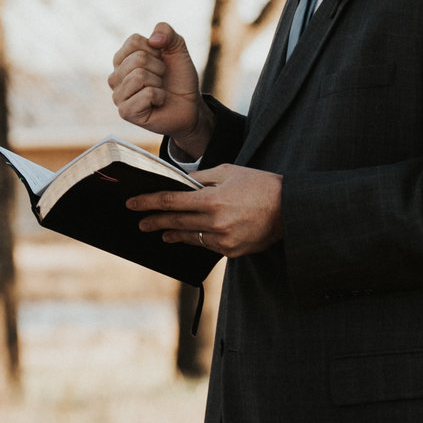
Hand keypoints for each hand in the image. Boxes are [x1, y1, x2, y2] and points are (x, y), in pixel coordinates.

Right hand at [109, 23, 208, 154]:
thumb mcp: (177, 48)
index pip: (134, 41)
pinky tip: (158, 102)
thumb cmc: (179, 78)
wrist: (190, 105)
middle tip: (161, 78)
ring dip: (158, 82)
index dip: (155, 49)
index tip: (160, 61)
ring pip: (140, 76)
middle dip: (159, 68)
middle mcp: (115, 76)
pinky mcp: (126, 112)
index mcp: (122, 59)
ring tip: (159, 90)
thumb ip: (166, 32)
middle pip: (138, 58)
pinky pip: (147, 94)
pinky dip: (160, 96)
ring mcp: (118, 95)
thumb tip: (154, 40)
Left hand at [128, 164, 283, 258]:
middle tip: (140, 222)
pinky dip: (198, 239)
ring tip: (161, 231)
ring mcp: (224, 240)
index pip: (170, 202)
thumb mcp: (228, 171)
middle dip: (154, 221)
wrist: (289, 208)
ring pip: (190, 237)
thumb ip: (201, 179)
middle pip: (175, 222)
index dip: (148, 203)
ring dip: (172, 233)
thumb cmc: (259, 185)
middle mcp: (215, 222)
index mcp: (212, 200)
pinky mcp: (233, 251)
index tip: (132, 204)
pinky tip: (188, 236)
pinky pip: (208, 245)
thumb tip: (181, 184)